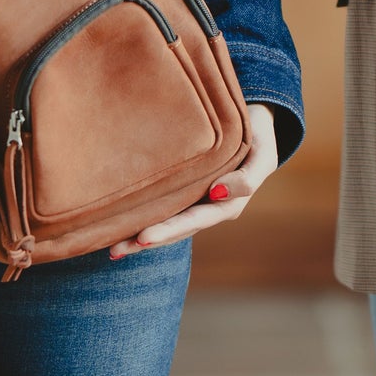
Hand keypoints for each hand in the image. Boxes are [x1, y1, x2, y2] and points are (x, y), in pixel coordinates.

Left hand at [109, 104, 278, 258]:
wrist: (255, 126)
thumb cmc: (258, 137)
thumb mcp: (262, 156)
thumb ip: (247, 178)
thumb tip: (217, 192)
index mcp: (227, 206)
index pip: (194, 220)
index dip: (170, 229)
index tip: (144, 236)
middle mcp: (208, 209)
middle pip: (175, 229)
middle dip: (147, 240)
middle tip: (119, 248)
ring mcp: (196, 202)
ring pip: (166, 224)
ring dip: (139, 238)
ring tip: (113, 249)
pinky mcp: (184, 192)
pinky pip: (164, 209)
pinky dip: (143, 219)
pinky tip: (120, 229)